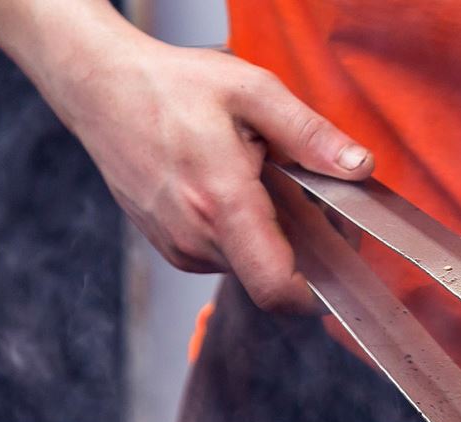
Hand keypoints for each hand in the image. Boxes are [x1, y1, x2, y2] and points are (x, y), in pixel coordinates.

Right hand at [50, 36, 373, 311]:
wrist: (101, 89)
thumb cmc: (172, 87)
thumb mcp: (252, 91)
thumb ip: (310, 134)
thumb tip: (359, 167)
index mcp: (223, 203)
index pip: (276, 287)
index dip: (317, 296)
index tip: (343, 271)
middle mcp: (196, 236)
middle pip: (272, 276)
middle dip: (306, 252)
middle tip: (316, 202)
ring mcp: (179, 246)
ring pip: (249, 267)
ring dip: (272, 239)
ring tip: (267, 186)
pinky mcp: (170, 247)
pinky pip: (225, 257)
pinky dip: (244, 236)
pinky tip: (238, 194)